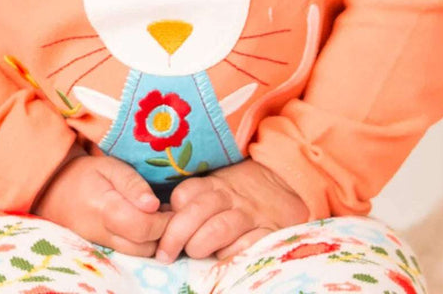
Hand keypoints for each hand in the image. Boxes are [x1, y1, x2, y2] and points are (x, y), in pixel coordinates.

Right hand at [32, 148, 173, 256]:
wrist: (53, 188)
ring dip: (154, 239)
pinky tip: (145, 223)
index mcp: (105, 209)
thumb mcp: (109, 166)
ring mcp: (101, 245)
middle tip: (170, 212)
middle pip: (144, 247)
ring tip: (158, 217)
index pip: (143, 227)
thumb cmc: (85, 173)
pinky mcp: (102, 249)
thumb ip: (132, 184)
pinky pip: (129, 253)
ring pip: (138, 254)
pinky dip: (142, 242)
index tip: (173, 207)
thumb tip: (154, 205)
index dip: (164, 221)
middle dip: (163, 232)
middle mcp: (103, 234)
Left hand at [154, 159, 308, 262]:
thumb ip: (190, 202)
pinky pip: (247, 245)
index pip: (185, 193)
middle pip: (198, 211)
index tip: (160, 230)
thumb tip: (157, 221)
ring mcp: (250, 214)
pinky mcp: (268, 231)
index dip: (171, 213)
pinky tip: (223, 259)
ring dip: (201, 244)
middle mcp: (230, 197)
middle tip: (166, 254)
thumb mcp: (215, 188)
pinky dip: (232, 254)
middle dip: (176, 234)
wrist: (285, 184)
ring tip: (194, 254)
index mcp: (213, 184)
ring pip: (219, 228)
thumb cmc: (239, 193)